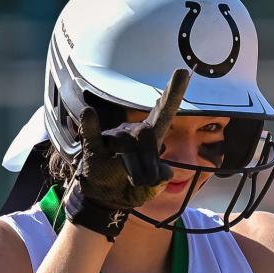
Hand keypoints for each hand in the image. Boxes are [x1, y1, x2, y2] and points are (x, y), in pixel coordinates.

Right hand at [63, 68, 189, 239]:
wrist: (107, 199)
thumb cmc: (132, 187)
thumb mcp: (152, 188)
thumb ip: (161, 180)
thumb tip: (165, 173)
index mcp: (150, 138)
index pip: (164, 112)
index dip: (173, 93)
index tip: (184, 72)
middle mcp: (131, 132)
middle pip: (146, 132)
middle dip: (150, 159)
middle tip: (149, 180)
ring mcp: (112, 137)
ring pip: (126, 142)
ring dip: (134, 166)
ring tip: (136, 182)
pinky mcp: (93, 147)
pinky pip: (91, 133)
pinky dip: (89, 124)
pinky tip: (89, 114)